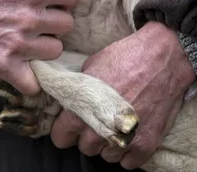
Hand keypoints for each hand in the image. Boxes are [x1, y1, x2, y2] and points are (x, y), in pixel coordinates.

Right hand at [0, 0, 83, 94]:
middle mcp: (28, 18)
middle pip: (66, 24)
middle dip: (53, 18)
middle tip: (33, 15)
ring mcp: (16, 44)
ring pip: (54, 50)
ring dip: (44, 44)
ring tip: (26, 35)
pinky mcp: (2, 65)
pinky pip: (33, 83)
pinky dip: (31, 78)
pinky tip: (23, 65)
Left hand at [50, 21, 195, 169]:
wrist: (160, 60)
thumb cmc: (123, 60)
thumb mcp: (88, 70)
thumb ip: (77, 92)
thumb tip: (69, 99)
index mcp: (80, 112)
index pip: (61, 137)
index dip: (65, 131)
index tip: (70, 126)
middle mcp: (99, 131)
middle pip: (85, 148)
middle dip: (89, 136)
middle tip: (98, 121)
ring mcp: (123, 140)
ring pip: (107, 156)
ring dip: (109, 144)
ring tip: (116, 125)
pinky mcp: (146, 144)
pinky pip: (128, 162)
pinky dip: (129, 152)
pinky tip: (130, 135)